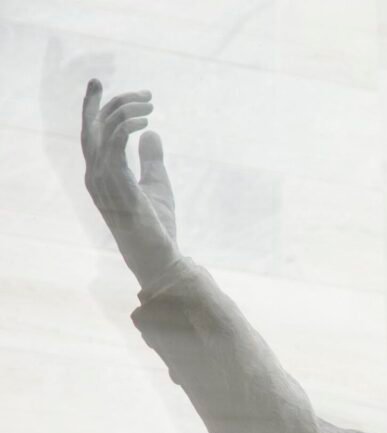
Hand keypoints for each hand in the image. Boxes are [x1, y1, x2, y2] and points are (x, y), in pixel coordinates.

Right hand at [81, 79, 180, 289]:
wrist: (157, 254)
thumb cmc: (156, 225)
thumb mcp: (157, 184)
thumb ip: (151, 159)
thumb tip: (152, 133)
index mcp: (100, 175)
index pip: (91, 134)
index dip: (94, 108)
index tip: (101, 85)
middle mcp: (94, 175)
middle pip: (91, 127)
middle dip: (105, 102)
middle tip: (140, 91)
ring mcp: (102, 180)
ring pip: (102, 130)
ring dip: (125, 111)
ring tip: (151, 105)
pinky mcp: (117, 183)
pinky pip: (114, 143)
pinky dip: (126, 126)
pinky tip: (146, 122)